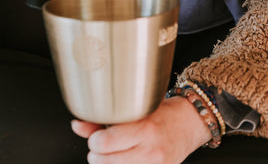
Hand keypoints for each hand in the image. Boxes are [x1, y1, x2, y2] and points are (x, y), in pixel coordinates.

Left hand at [71, 97, 211, 163]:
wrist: (191, 123)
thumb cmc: (164, 112)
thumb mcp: (137, 109)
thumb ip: (104, 118)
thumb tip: (77, 125)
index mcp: (145, 128)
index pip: (105, 142)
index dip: (94, 140)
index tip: (97, 136)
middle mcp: (150, 151)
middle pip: (105, 161)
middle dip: (96, 155)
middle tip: (102, 147)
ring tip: (112, 155)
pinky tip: (123, 160)